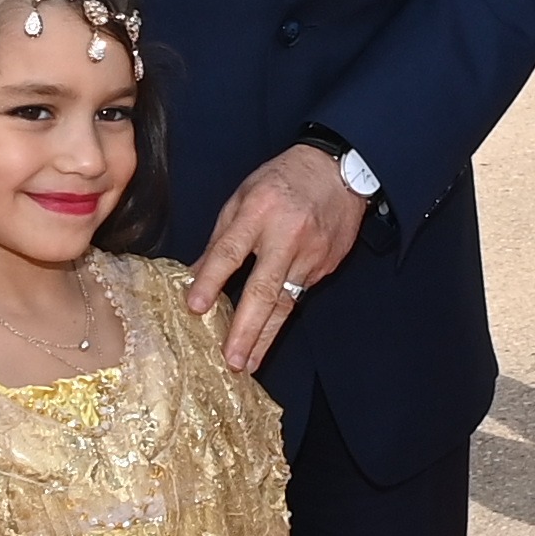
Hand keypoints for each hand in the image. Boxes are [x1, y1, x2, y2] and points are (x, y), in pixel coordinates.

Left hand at [187, 145, 368, 374]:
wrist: (339, 171)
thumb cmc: (283, 179)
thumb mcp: (244, 196)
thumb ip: (221, 237)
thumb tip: (195, 273)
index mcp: (259, 213)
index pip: (230, 252)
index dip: (211, 280)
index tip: (195, 306)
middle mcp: (287, 237)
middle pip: (264, 290)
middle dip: (246, 329)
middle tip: (232, 360)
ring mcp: (311, 256)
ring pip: (285, 304)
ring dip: (265, 337)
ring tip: (248, 364)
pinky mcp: (326, 267)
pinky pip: (299, 294)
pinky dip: (281, 315)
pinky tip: (267, 334)